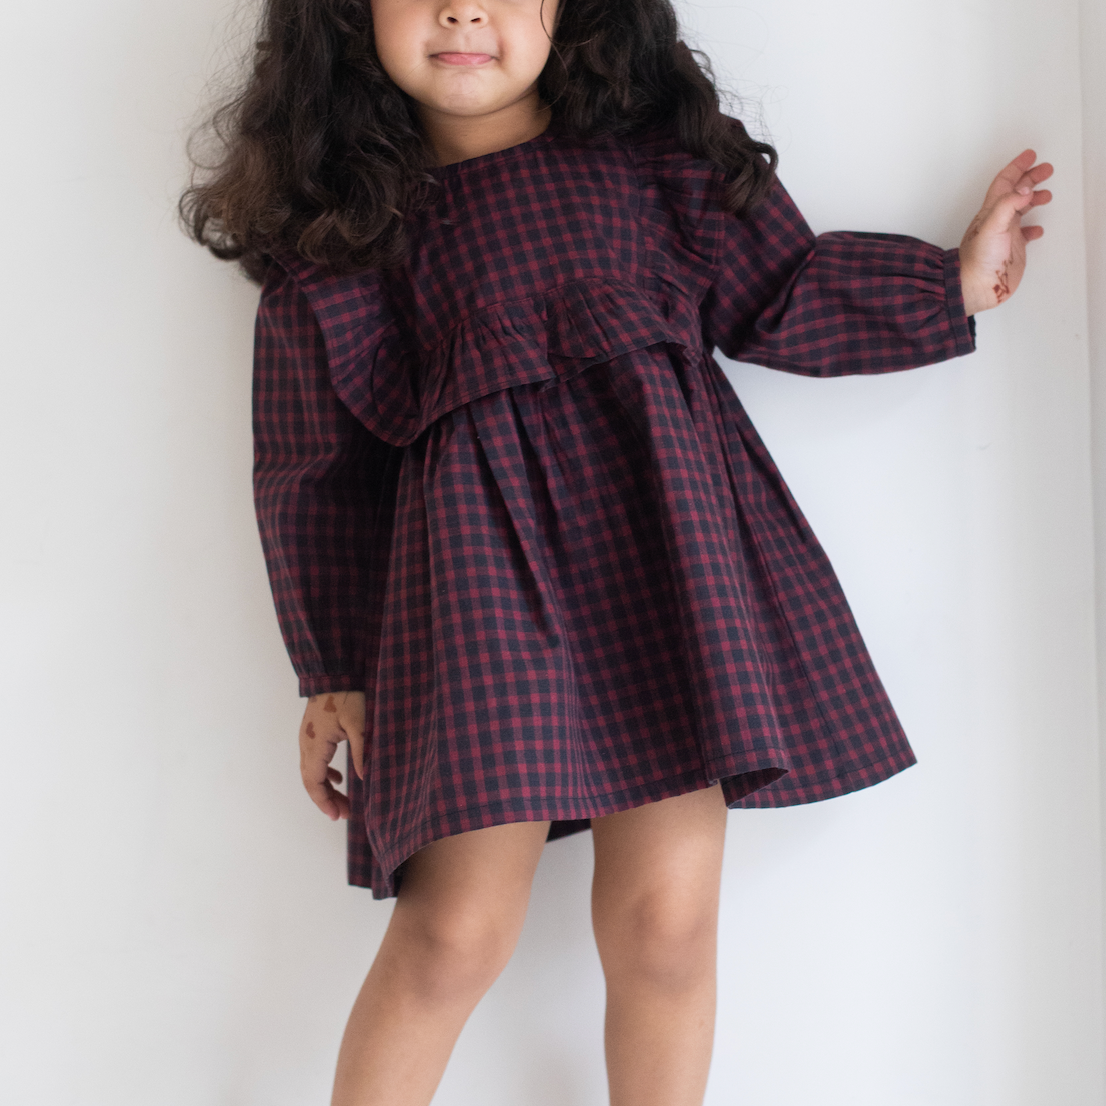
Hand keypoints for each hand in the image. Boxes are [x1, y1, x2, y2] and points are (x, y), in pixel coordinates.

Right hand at [298, 691, 366, 819]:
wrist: (335, 673)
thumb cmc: (348, 696)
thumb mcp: (359, 725)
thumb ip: (360, 752)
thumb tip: (362, 778)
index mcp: (315, 745)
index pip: (314, 782)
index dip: (323, 802)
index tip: (336, 816)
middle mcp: (306, 744)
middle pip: (311, 781)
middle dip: (326, 800)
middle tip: (343, 814)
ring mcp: (307, 738)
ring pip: (312, 772)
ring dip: (325, 788)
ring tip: (342, 802)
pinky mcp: (313, 733)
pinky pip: (315, 760)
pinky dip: (325, 774)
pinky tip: (338, 779)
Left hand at [958, 149, 1052, 316]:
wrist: (976, 287)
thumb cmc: (978, 260)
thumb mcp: (992, 226)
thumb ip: (1008, 204)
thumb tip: (1025, 188)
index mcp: (991, 211)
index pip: (1005, 182)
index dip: (1017, 167)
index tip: (1031, 155)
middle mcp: (998, 220)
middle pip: (1016, 192)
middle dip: (1030, 178)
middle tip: (1046, 169)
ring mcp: (1006, 235)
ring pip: (1021, 210)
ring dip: (1033, 199)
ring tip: (1047, 195)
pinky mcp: (1012, 250)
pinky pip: (1025, 234)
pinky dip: (1033, 227)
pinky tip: (1038, 229)